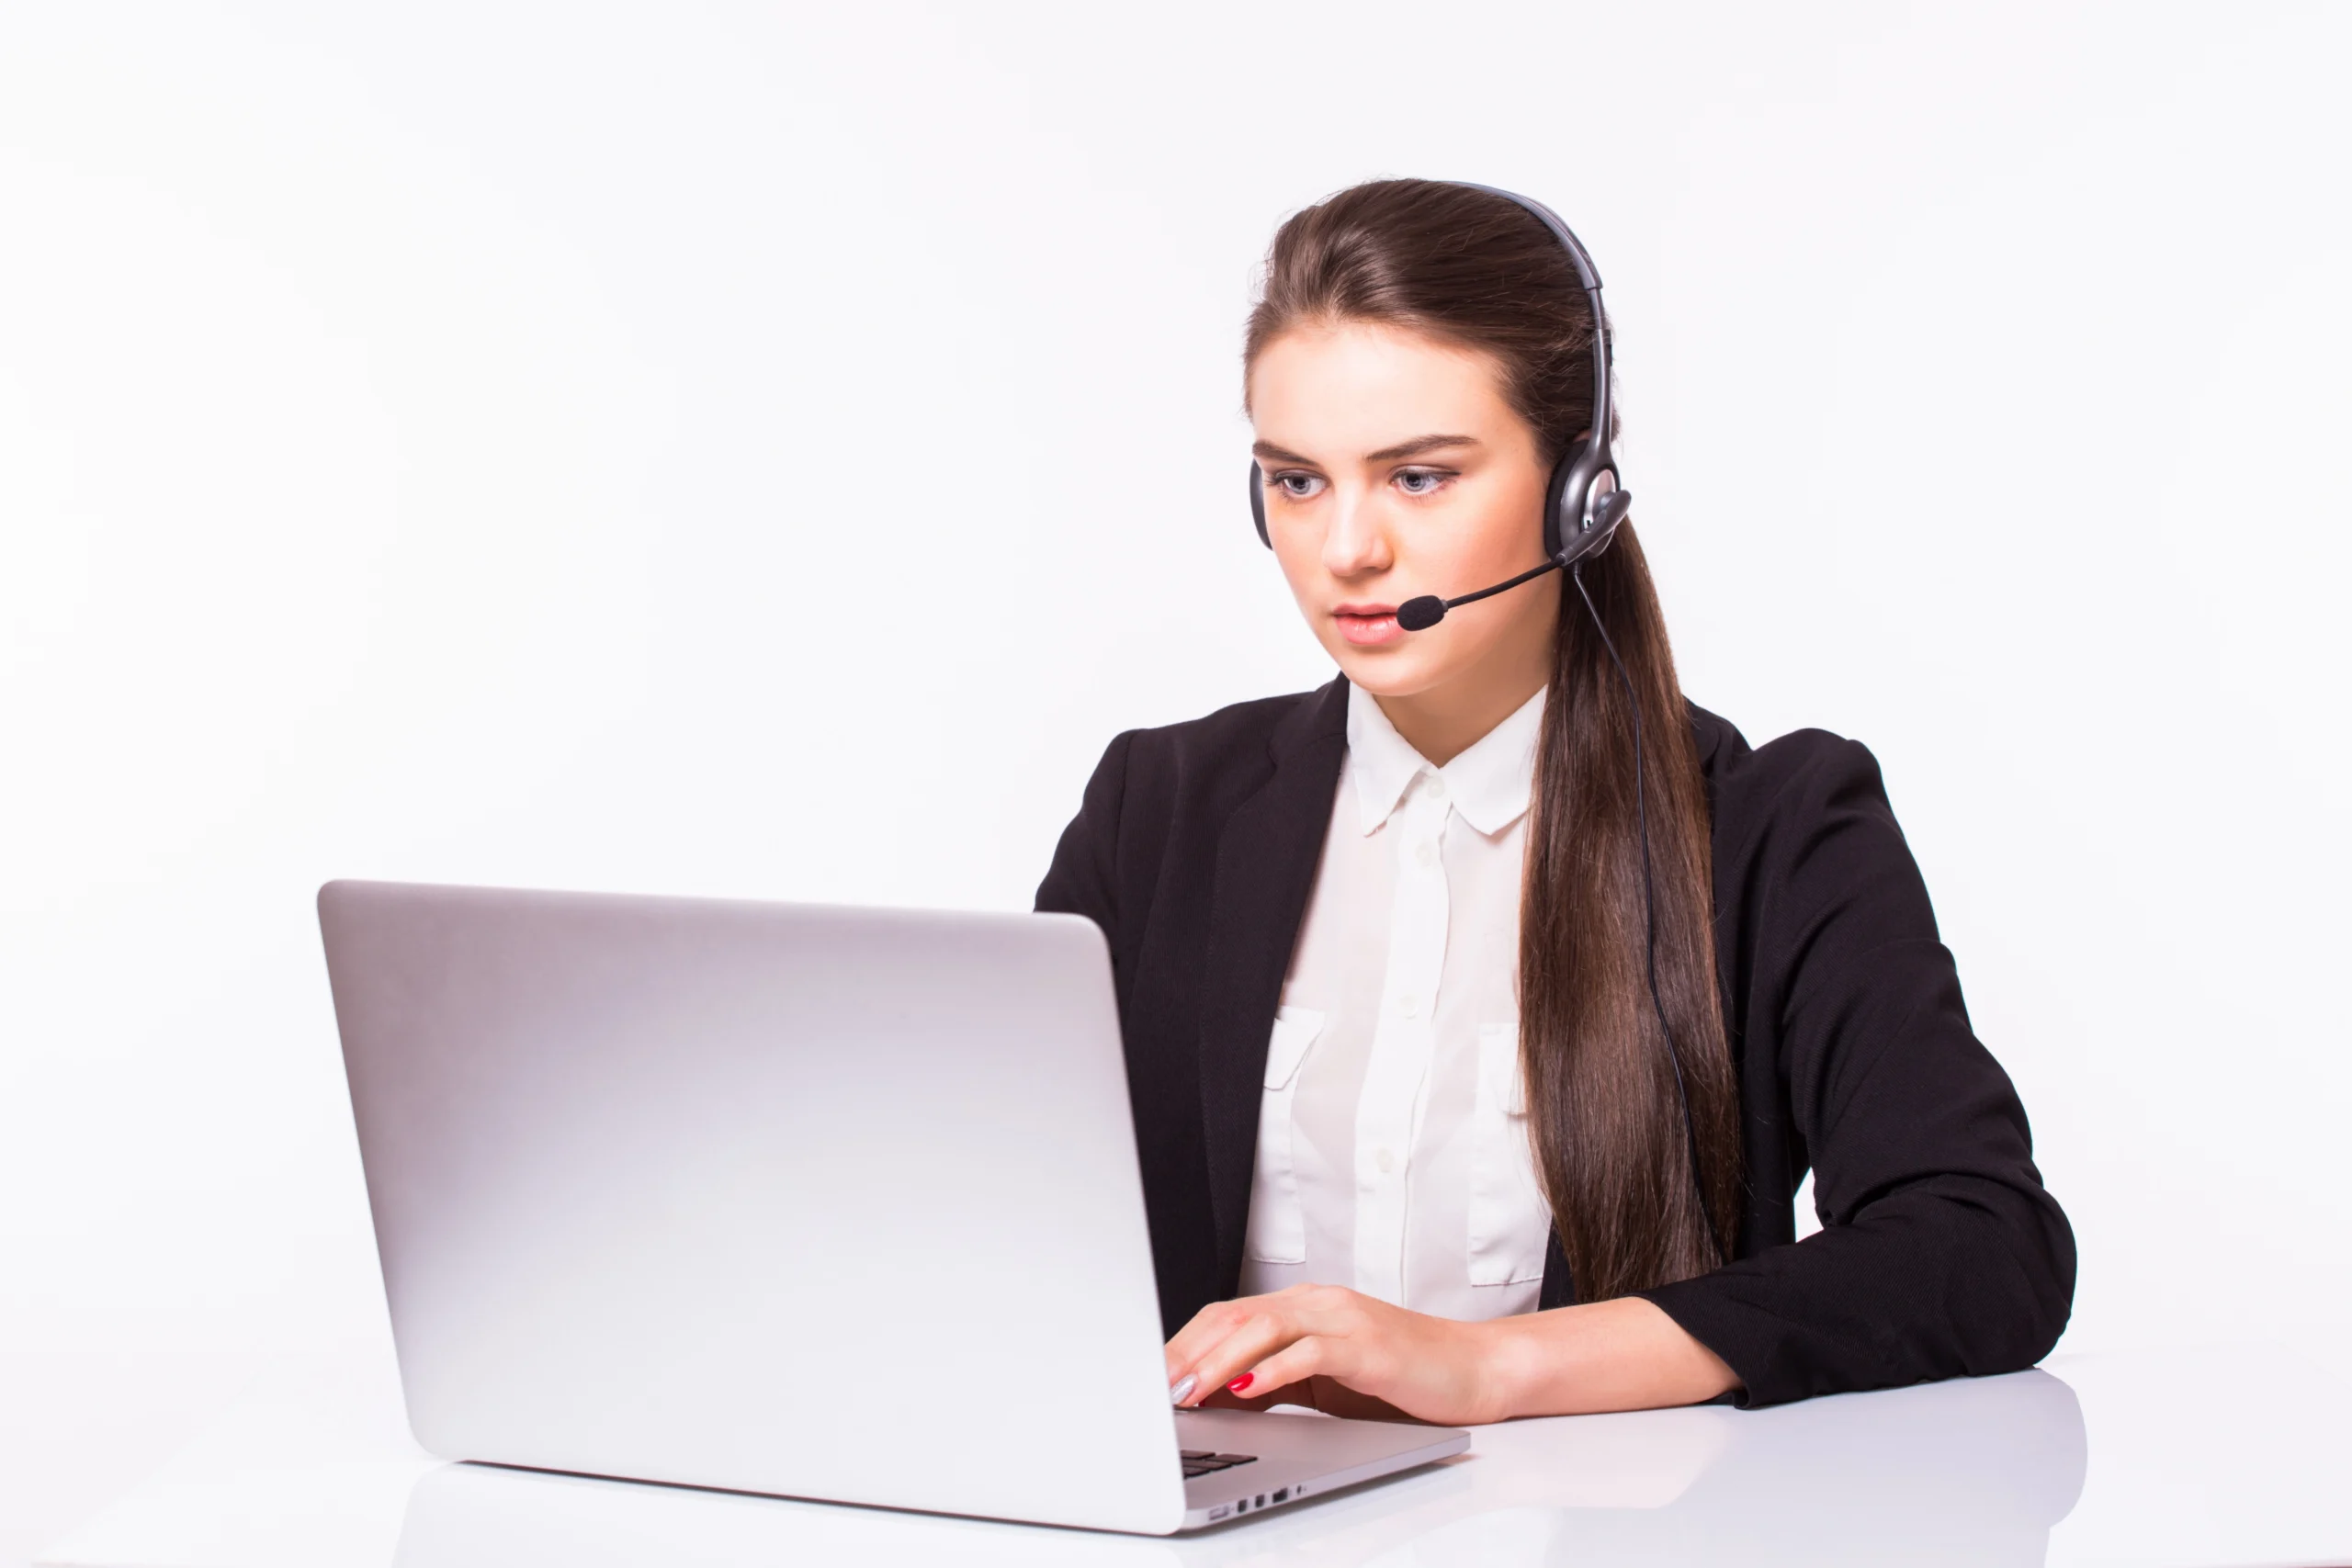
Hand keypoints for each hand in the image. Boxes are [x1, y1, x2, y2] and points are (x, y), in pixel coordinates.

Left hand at [1163, 1284, 1506, 1425]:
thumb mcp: (1324, 1381)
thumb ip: (1275, 1382)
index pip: (1229, 1316)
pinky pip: (1311, 1352)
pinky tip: (1248, 1389)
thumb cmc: (1401, 1376)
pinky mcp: (1368, 1346)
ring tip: (1188, 1390)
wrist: (1473, 1370)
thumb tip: (1217, 1400)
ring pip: (1265, 1328)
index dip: (1186, 1344)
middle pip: (1237, 1317)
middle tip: (1156, 1386)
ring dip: (1219, 1362)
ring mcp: (1344, 1320)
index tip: (1153, 1377)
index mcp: (1304, 1308)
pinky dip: (1274, 1369)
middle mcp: (1319, 1304)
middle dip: (1190, 1353)